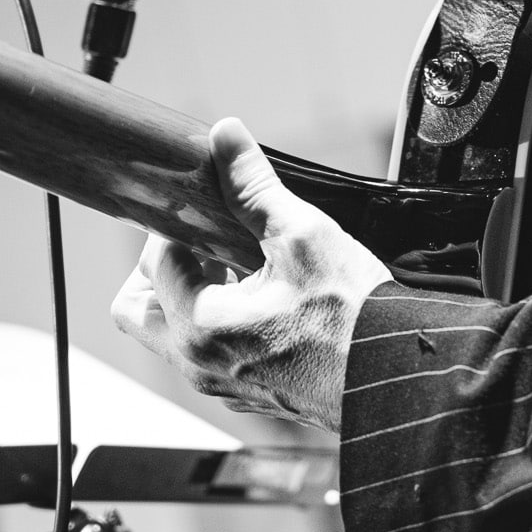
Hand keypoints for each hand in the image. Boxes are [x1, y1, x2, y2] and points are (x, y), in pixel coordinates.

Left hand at [111, 117, 390, 429]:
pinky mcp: (244, 393)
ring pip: (168, 333)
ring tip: (235, 264)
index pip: (153, 262)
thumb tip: (225, 138)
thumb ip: (253, 186)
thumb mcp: (303, 236)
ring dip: (187, 292)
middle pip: (137, 308)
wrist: (395, 374)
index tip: (202, 207)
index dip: (175, 225)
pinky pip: (203, 353)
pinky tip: (258, 295)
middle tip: (203, 240)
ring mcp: (220, 384)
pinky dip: (213, 321)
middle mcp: (198, 364)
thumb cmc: (354, 318)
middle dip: (158, 267)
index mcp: (201, 326)